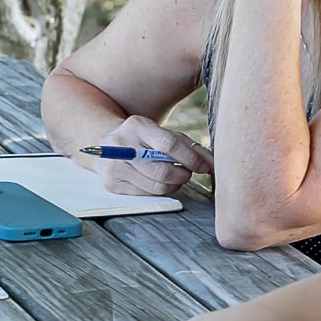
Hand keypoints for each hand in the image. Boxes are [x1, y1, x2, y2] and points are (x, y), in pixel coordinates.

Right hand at [92, 115, 212, 195]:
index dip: (189, 158)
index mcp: (137, 126)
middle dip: (182, 176)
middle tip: (187, 174)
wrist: (108, 145)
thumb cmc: (146, 140)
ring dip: (173, 186)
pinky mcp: (112, 184)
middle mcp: (122, 145)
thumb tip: (213, 165)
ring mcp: (114, 166)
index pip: (168, 144)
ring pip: (155, 186)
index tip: (202, 167)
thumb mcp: (165, 134)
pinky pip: (145, 194)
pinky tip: (158, 182)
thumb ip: (191, 147)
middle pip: (161, 171)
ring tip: (175, 178)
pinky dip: (158, 191)